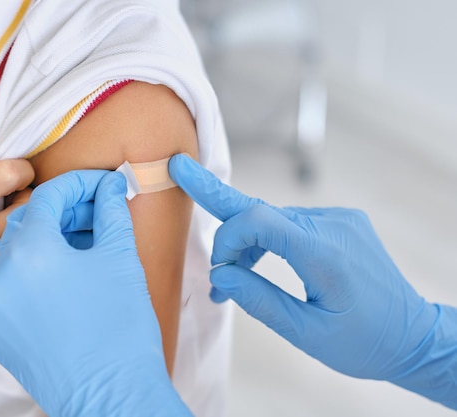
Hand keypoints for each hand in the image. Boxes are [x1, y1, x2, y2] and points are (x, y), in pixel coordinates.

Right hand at [0, 125, 33, 318]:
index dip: (20, 168)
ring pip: (35, 233)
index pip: (11, 174)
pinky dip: (26, 246)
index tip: (13, 175)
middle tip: (15, 198)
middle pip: (32, 204)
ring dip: (32, 221)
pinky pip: (29, 258)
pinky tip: (11, 244)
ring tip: (13, 219)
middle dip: (29, 195)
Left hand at [0, 170, 191, 416]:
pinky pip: (9, 286)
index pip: (51, 196)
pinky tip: (62, 278)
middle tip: (94, 214)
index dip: (80, 184)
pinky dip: (32, 273)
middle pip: (28, 223)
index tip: (101, 185)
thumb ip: (110, 212)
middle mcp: (1, 274)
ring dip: (45, 242)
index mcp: (31, 250)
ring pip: (15, 255)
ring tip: (80, 247)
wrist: (108, 394)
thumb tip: (109, 187)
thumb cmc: (119, 328)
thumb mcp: (119, 259)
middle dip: (62, 212)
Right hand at [169, 154, 456, 405]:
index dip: (227, 237)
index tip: (217, 270)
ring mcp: (338, 220)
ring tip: (229, 273)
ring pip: (272, 218)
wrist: (414, 335)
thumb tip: (219, 277)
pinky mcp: (339, 223)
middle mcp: (332, 226)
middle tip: (179, 166)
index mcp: (325, 254)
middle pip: (260, 207)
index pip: (259, 221)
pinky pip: (290, 223)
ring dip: (245, 240)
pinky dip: (266, 239)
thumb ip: (259, 301)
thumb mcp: (307, 333)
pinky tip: (256, 263)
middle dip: (215, 192)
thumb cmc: (365, 341)